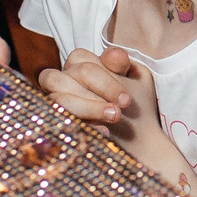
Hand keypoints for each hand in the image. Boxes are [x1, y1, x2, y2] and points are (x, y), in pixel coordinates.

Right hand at [43, 46, 196, 185]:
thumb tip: (116, 54)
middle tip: (124, 105)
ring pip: (60, 98)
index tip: (127, 98)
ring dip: (89, 107)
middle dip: (101, 88)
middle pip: (71, 74)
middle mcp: (64, 83)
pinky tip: (104, 132)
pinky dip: (84, 125)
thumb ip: (121, 64)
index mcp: (79, 66)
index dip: (104, 77)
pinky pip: (60, 121)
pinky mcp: (56, 126)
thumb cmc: (135, 106)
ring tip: (114, 117)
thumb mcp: (135, 80)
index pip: (79, 58)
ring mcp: (57, 105)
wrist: (139, 142)